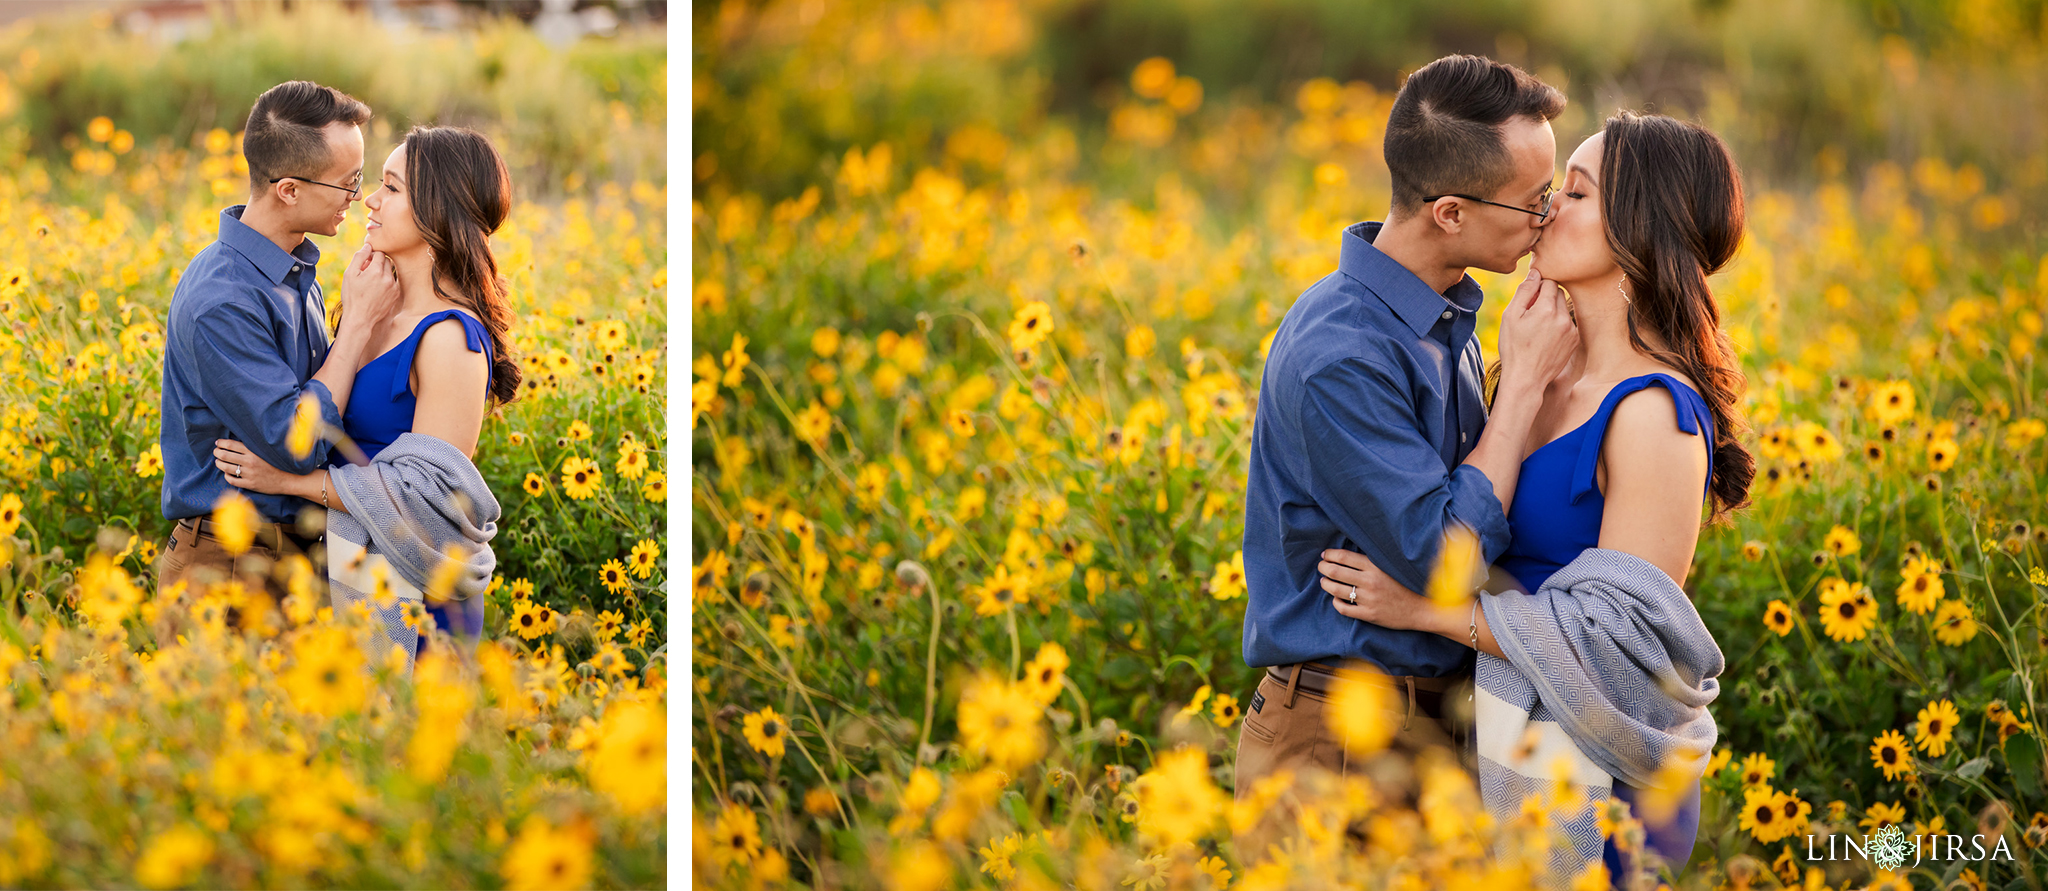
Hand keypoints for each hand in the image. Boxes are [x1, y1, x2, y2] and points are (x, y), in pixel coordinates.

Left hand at [214, 439, 295, 495]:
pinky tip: (227, 473)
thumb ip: (250, 447)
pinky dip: (226, 476)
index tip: (218, 443)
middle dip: (217, 452)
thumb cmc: (275, 463)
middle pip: (225, 455)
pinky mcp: (249, 484)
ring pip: (225, 468)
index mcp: (253, 452)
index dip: (221, 443)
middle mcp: (250, 462)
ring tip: (218, 462)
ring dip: (219, 464)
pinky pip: (231, 480)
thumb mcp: (264, 452)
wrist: (287, 479)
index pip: (231, 445)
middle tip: (216, 452)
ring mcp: (249, 474)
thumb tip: (234, 442)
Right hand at [337, 243, 399, 334]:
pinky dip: (386, 282)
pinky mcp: (396, 294)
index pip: (379, 253)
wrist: (360, 318)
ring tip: (370, 282)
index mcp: (377, 271)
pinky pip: (393, 282)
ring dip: (381, 272)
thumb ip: (359, 257)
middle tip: (366, 271)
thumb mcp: (350, 274)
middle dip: (377, 263)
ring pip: (390, 271)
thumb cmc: (352, 296)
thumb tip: (368, 246)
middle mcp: (388, 278)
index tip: (364, 262)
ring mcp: (394, 287)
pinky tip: (375, 290)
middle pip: (387, 261)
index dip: (371, 255)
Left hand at [1318, 548, 1436, 630]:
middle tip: (1321, 567)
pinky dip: (1335, 602)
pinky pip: (1343, 608)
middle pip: (1335, 572)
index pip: (1343, 557)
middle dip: (1323, 568)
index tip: (1325, 555)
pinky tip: (1336, 598)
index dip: (1329, 555)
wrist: (1422, 608)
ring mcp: (1368, 599)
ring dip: (1325, 584)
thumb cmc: (1406, 584)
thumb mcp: (1390, 566)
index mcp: (1375, 567)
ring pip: (1335, 590)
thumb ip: (1371, 560)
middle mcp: (1370, 582)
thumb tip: (1349, 552)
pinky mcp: (1368, 614)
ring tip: (1324, 581)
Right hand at [1494, 267, 1577, 393]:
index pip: (1549, 282)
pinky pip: (1568, 323)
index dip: (1537, 288)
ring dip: (1552, 312)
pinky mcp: (1575, 340)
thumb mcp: (1510, 317)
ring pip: (1563, 308)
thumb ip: (1524, 291)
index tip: (1527, 300)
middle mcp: (1563, 318)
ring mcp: (1571, 330)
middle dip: (1546, 298)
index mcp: (1547, 309)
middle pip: (1559, 293)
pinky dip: (1558, 325)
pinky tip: (1545, 339)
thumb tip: (1535, 273)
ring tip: (1537, 329)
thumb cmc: (1514, 347)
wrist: (1526, 379)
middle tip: (1530, 314)